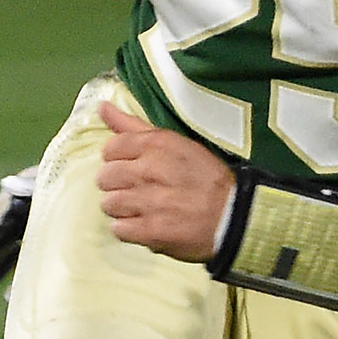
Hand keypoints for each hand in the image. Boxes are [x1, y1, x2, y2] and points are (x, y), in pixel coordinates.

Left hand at [97, 103, 235, 262]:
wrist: (235, 216)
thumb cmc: (205, 178)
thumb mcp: (176, 143)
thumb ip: (134, 126)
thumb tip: (102, 107)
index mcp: (157, 144)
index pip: (111, 149)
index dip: (119, 161)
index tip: (134, 169)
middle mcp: (150, 169)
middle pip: (105, 178)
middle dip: (118, 186)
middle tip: (139, 191)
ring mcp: (150, 202)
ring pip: (109, 204)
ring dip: (123, 209)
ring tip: (143, 210)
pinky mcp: (151, 231)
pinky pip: (118, 229)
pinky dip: (129, 230)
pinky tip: (145, 225)